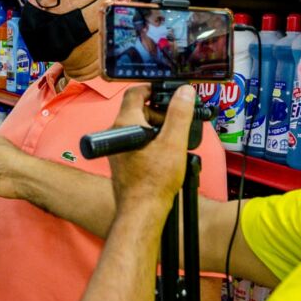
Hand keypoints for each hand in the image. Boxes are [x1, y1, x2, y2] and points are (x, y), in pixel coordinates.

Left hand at [107, 85, 195, 219]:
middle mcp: (117, 133)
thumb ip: (179, 114)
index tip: (169, 93)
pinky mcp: (123, 160)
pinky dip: (153, 144)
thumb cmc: (154, 181)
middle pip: (140, 111)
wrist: (143, 211)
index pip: (135, 92)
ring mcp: (118, 148)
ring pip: (141, 128)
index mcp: (125, 123)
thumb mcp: (174, 142)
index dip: (153, 89)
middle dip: (161, 114)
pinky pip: (139, 143)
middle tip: (178, 124)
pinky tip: (167, 156)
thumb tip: (184, 92)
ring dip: (159, 131)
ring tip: (175, 143)